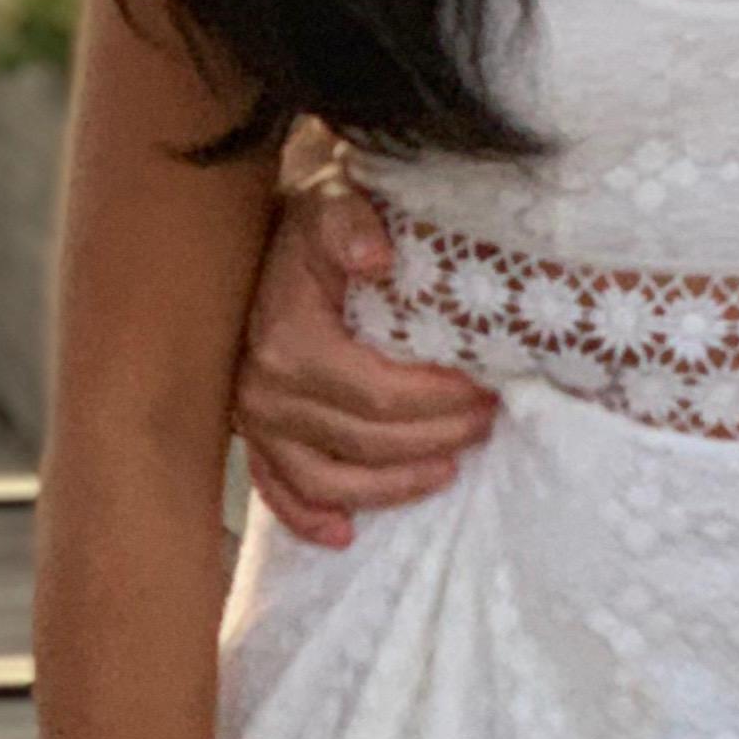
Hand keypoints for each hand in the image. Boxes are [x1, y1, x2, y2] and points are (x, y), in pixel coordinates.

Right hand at [234, 163, 496, 545]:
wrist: (254, 235)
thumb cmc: (307, 223)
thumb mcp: (333, 204)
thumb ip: (352, 225)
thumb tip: (377, 258)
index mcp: (289, 341)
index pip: (378, 394)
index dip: (439, 401)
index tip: (487, 390)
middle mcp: (263, 391)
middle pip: (364, 441)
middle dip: (435, 438)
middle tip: (488, 422)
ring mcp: (253, 420)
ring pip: (329, 479)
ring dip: (392, 486)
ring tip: (449, 471)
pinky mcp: (250, 434)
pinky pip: (278, 489)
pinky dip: (309, 517)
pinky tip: (345, 534)